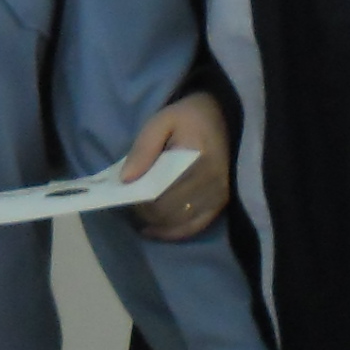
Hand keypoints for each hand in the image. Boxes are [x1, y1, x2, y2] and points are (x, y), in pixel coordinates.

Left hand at [127, 89, 233, 240]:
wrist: (224, 117)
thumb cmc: (189, 118)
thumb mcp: (161, 121)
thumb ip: (143, 148)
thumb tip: (126, 180)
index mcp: (198, 159)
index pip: (162, 193)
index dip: (140, 199)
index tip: (126, 192)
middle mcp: (213, 183)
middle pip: (169, 212)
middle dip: (145, 212)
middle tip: (131, 202)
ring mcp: (219, 197)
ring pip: (178, 223)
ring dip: (156, 223)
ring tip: (141, 213)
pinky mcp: (220, 205)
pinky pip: (193, 228)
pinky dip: (172, 232)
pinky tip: (154, 229)